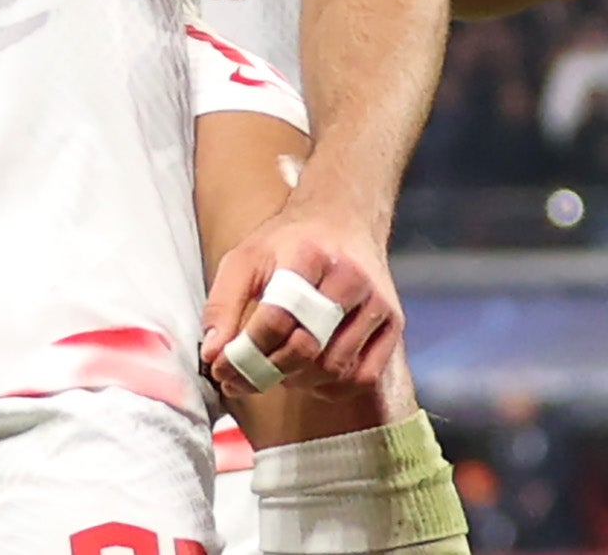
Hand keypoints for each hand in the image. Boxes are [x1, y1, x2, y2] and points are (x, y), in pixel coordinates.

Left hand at [200, 193, 402, 402]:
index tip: (223, 367)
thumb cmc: (289, 244)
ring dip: (298, 380)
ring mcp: (378, 304)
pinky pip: (362, 377)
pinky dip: (331, 387)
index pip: (277, 316)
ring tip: (276, 367)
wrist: (343, 220)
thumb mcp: (245, 259)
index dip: (247, 350)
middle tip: (244, 376)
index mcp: (309, 255)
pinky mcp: (394, 325)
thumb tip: (213, 356)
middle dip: (269, 370)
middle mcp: (351, 279)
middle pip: (308, 347)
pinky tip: (310, 374)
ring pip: (335, 368)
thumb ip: (223, 305)